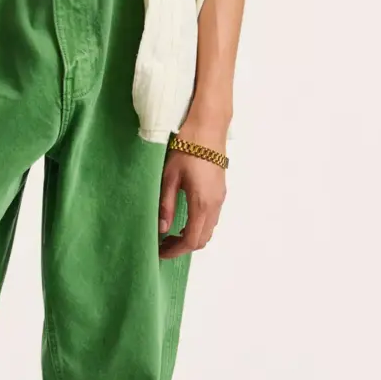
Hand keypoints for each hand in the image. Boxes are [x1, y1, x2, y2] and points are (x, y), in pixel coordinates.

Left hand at [158, 119, 227, 259]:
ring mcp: (220, 198)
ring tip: (170, 234)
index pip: (191, 240)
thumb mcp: (169, 178)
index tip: (160, 252)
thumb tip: (162, 229)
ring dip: (191, 236)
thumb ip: (166, 206)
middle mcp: (215, 204)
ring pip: (208, 229)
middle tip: (163, 245)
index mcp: (202, 203)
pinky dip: (198, 226)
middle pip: (202, 239)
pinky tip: (183, 220)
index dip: (175, 251)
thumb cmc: (187, 148)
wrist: (208, 127)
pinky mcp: (220, 191)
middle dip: (183, 247)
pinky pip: (212, 218)